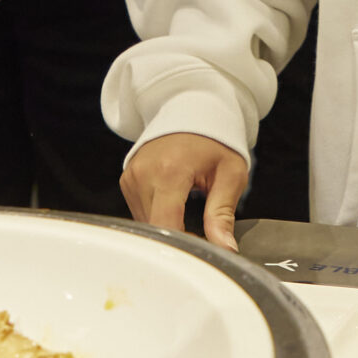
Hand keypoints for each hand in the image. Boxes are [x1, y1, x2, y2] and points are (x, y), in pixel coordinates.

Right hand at [120, 133, 248, 250]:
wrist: (192, 109)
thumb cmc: (214, 139)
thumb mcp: (230, 174)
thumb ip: (222, 213)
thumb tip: (224, 247)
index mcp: (169, 171)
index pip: (167, 226)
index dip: (185, 245)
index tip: (204, 248)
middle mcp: (144, 174)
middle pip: (156, 228)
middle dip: (180, 239)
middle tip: (204, 234)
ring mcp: (132, 177)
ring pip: (146, 224)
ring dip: (168, 228)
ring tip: (190, 216)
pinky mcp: (127, 181)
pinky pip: (140, 213)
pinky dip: (158, 217)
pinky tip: (175, 207)